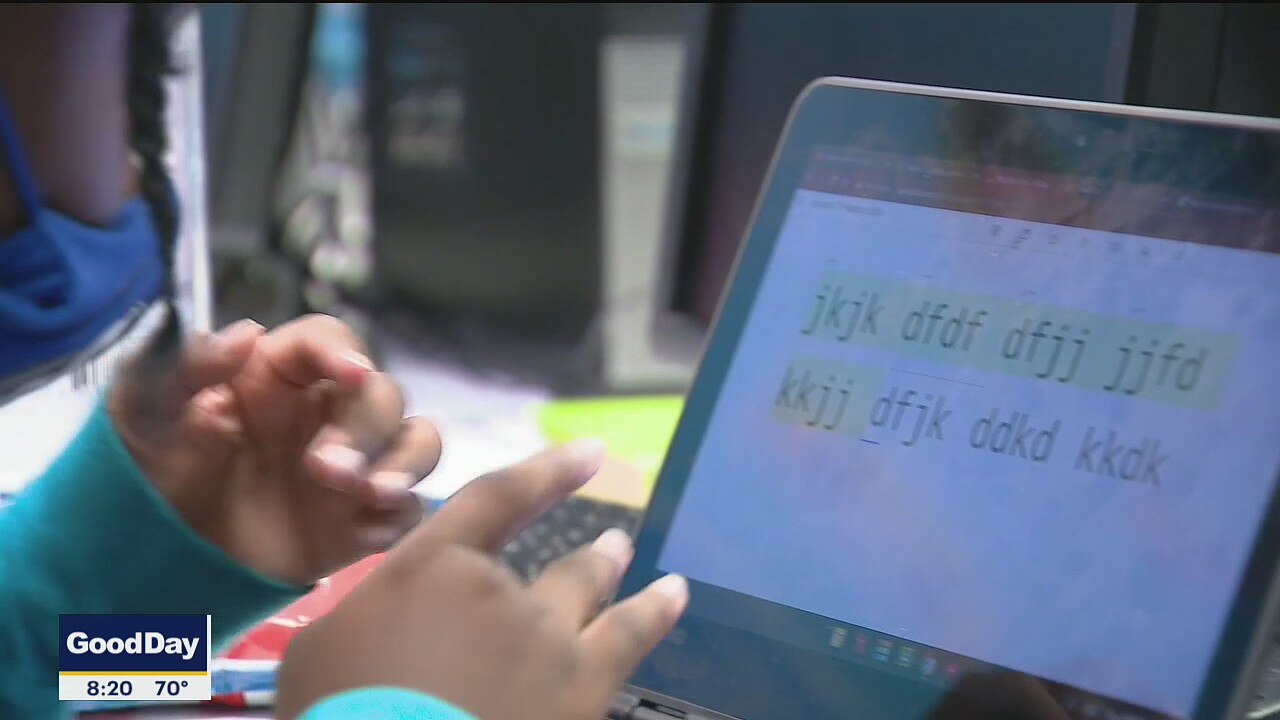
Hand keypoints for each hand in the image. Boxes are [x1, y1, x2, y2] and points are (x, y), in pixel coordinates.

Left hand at [108, 315, 441, 584]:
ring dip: (404, 463)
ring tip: (371, 494)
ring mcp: (355, 466)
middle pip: (383, 394)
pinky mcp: (365, 519)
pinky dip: (399, 516)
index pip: (329, 341)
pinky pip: (411, 508)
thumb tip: (245, 335)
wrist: (160, 563)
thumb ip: (191, 370)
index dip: (345, 352)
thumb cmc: (156, 476)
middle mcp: (328, 412)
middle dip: (366, 428)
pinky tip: (365, 533)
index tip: (351, 374)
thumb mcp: (148, 414)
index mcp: (280, 375)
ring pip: (418, 441)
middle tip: (325, 469)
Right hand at [274, 441, 689, 719]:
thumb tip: (391, 628)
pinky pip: (631, 637)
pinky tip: (674, 598)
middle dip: (587, 555)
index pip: (493, 502)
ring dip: (610, 572)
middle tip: (614, 545)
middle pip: (553, 563)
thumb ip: (366, 622)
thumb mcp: (318, 654)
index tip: (589, 452)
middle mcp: (499, 590)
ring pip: (590, 591)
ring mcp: (547, 638)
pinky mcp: (581, 686)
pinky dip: (656, 613)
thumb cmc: (337, 710)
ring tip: (633, 561)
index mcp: (432, 569)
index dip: (544, 475)